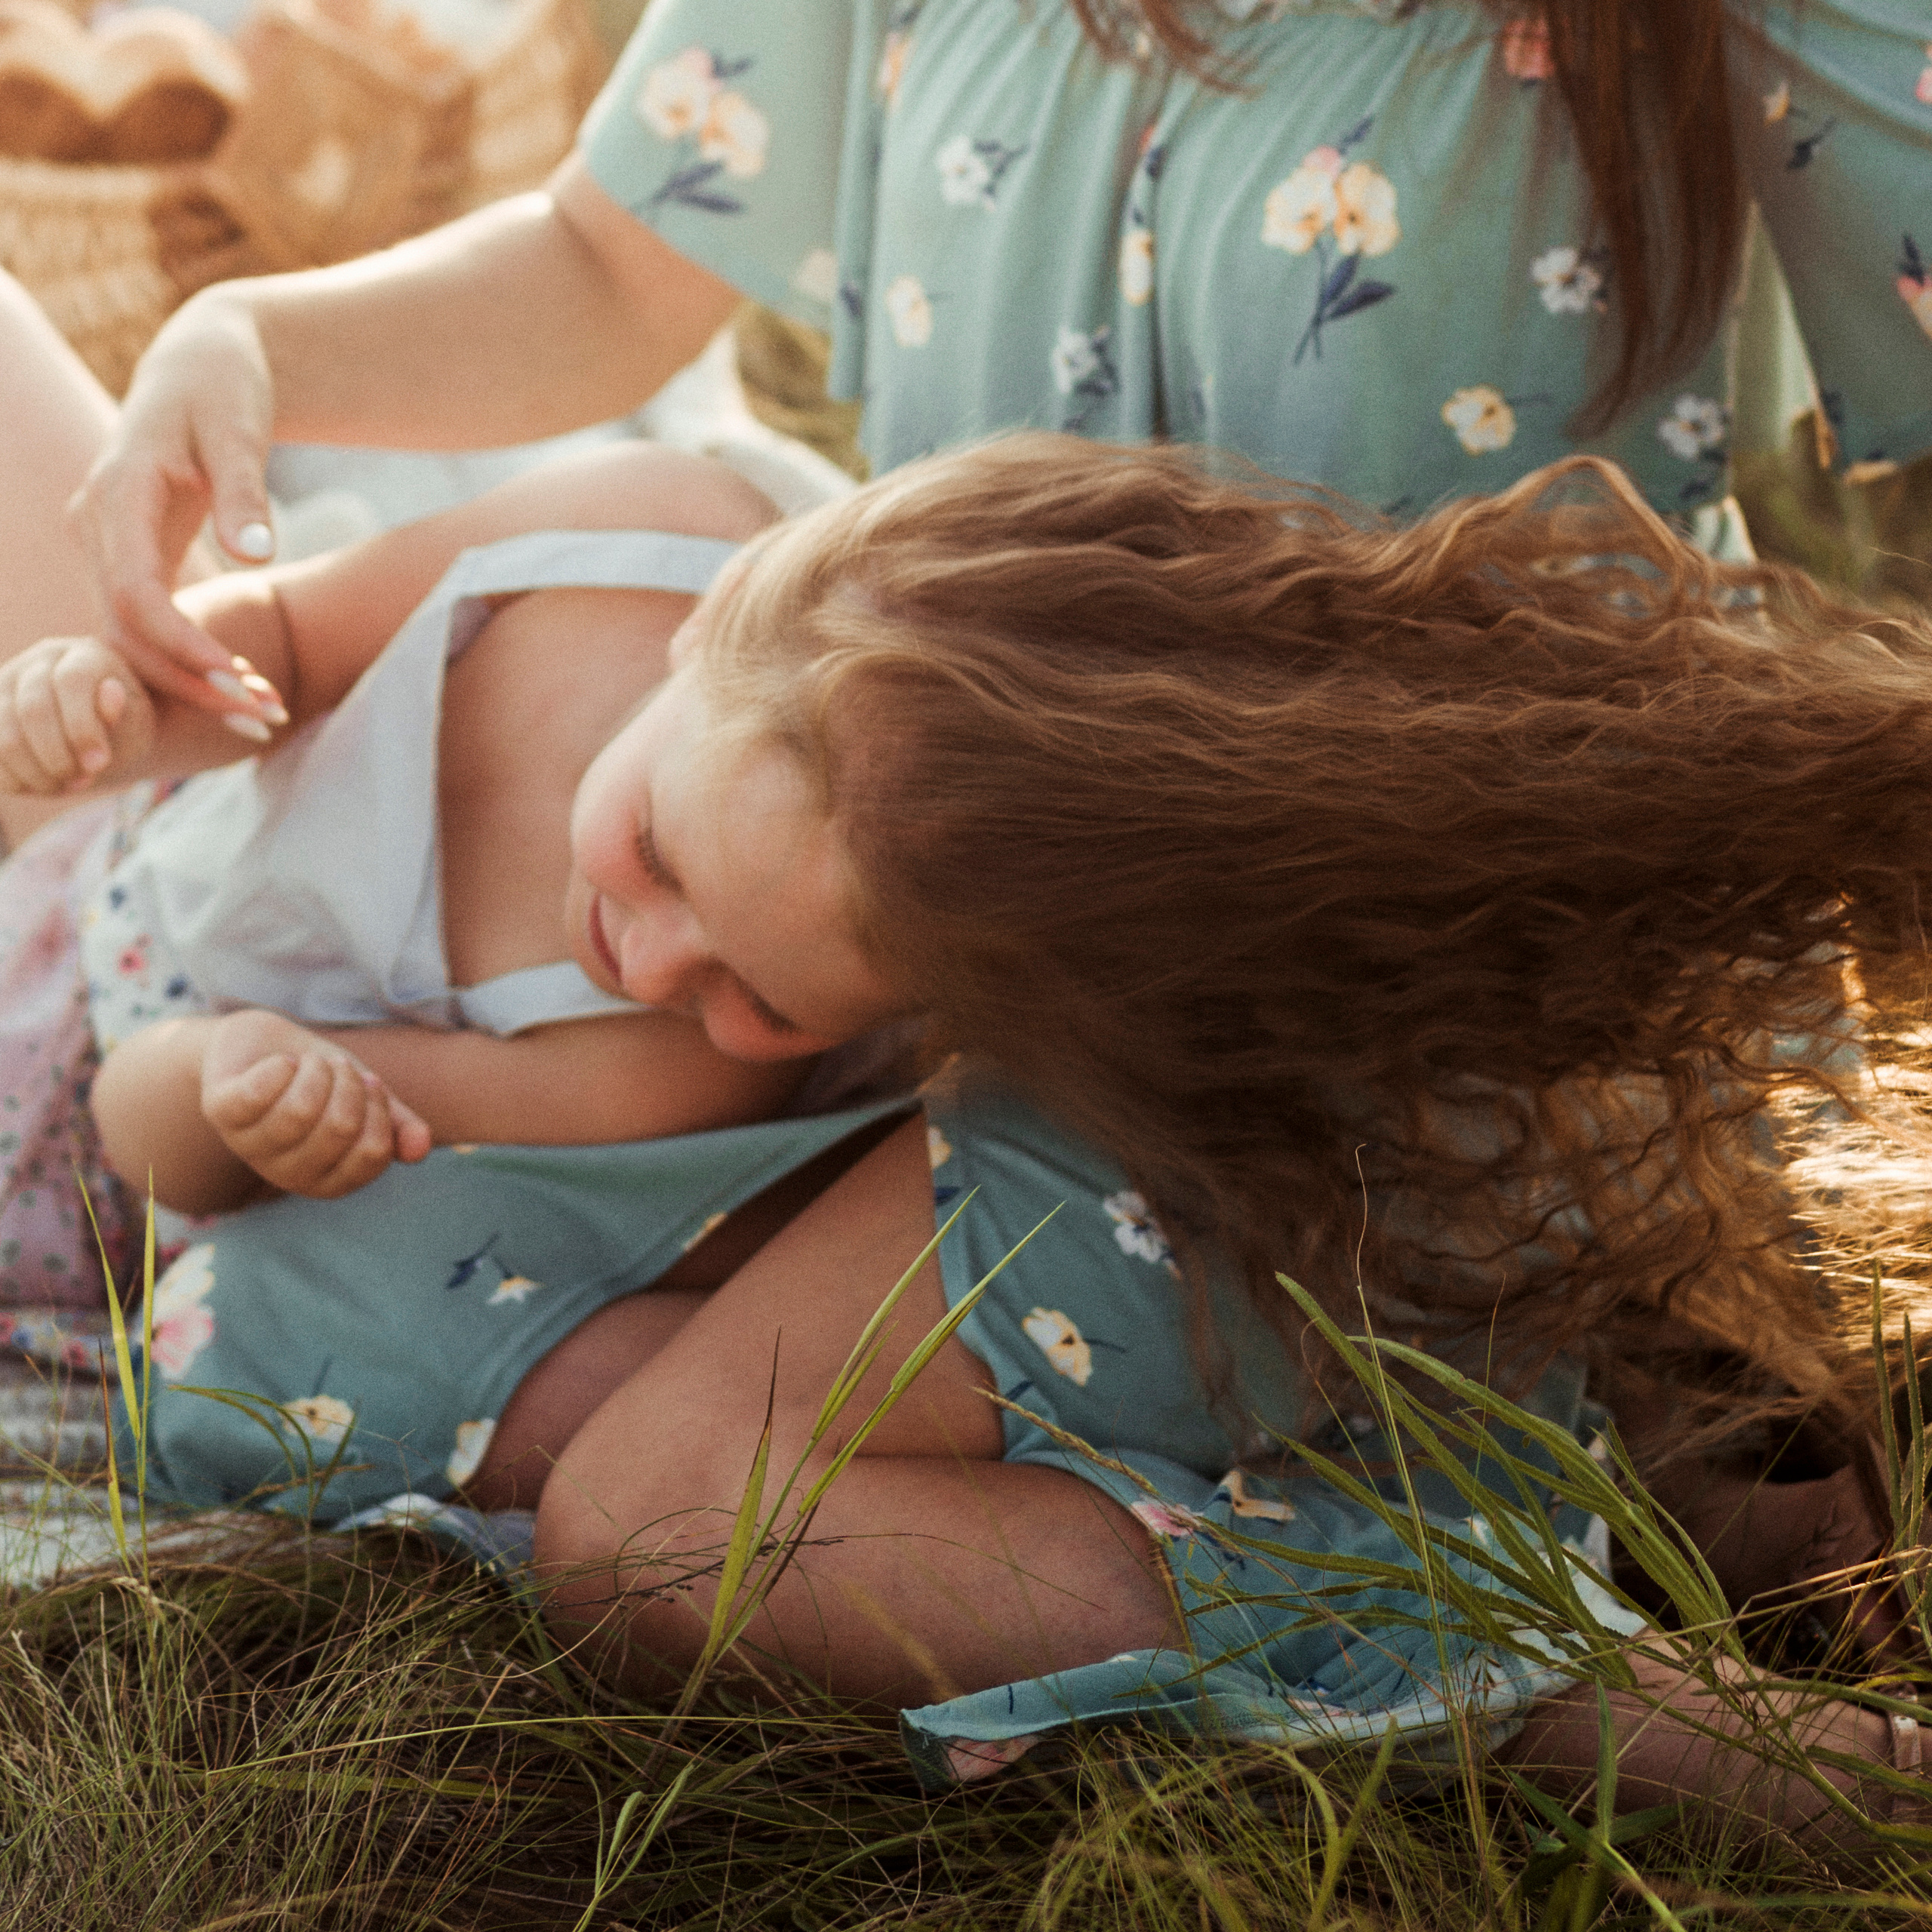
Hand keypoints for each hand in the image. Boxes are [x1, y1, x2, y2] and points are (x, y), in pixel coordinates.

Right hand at [0, 634, 156, 794]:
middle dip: (58, 757)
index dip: (82, 727)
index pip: (71, 681)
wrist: (101, 737)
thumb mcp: (134, 724)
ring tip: (67, 785)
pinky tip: (44, 784)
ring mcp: (6, 686)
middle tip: (83, 781)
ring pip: (4, 735)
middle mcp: (38, 662)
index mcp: (83, 655)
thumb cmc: (123, 728)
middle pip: (33, 709)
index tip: (99, 763)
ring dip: (37, 773)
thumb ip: (121, 714)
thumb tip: (112, 692)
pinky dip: (16, 780)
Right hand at [66, 288, 286, 728]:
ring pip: (131, 634)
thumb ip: (244, 491)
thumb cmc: (224, 390)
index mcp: (119, 492)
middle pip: (128, 627)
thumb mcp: (240, 430)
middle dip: (191, 681)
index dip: (181, 644)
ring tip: (263, 713)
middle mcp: (96, 523)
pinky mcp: (122, 554)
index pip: (135, 591)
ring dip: (192, 681)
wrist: (199, 367)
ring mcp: (102, 541)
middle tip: (262, 719)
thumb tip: (256, 556)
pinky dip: (189, 657)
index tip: (235, 681)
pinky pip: (144, 621)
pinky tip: (242, 684)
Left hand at [200, 1009, 432, 1198]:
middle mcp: (286, 1173)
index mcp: (326, 1180)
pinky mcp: (220, 1111)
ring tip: (313, 1062)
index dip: (380, 1110)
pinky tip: (282, 1063)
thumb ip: (396, 1125)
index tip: (371, 1083)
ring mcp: (249, 1145)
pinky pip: (260, 1091)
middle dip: (350, 1082)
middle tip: (338, 1067)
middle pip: (339, 1128)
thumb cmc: (318, 1079)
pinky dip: (282, 1066)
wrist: (262, 1046)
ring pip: (299, 1110)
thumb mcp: (364, 1099)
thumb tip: (422, 1149)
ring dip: (317, 1070)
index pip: (371, 1152)